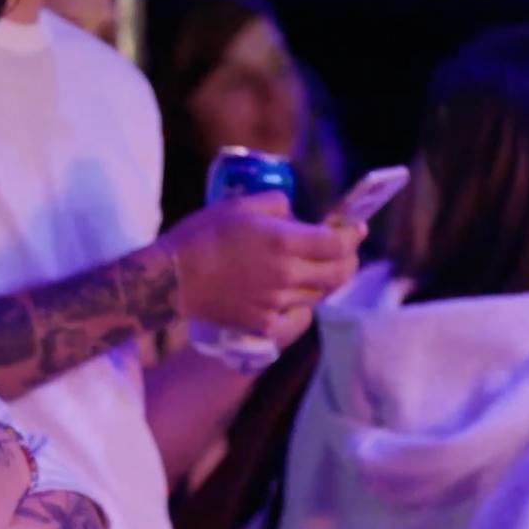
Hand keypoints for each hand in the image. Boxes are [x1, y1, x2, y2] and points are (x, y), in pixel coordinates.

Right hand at [161, 193, 359, 336]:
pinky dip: (300, 306)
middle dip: (348, 260)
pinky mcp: (263, 323)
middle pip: (338, 273)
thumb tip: (296, 216)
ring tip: (316, 270)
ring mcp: (276, 302)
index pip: (337, 243)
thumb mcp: (240, 205)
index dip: (352, 235)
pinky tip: (294, 298)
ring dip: (323, 281)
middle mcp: (286, 275)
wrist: (173, 279)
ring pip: (318, 295)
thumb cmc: (202, 235)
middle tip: (345, 251)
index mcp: (284, 242)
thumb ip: (278, 205)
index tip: (356, 228)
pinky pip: (295, 316)